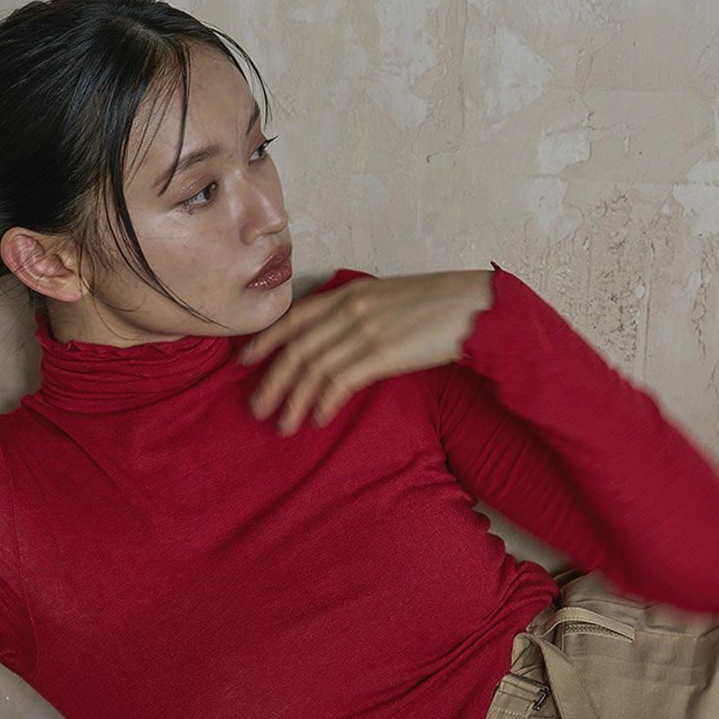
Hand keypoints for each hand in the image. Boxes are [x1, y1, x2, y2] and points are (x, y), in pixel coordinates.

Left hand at [238, 268, 494, 433]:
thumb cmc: (438, 306)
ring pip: (313, 369)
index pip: (294, 317)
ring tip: (283, 425)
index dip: (265, 340)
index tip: (244, 361)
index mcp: (348, 293)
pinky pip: (340, 382)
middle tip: (256, 407)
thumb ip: (358, 314)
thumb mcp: (388, 299)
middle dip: (272, 380)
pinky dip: (324, 403)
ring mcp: (364, 330)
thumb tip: (336, 339)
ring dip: (294, 401)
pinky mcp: (382, 352)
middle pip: (296, 348)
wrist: (474, 305)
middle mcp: (350, 309)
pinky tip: (318, 419)